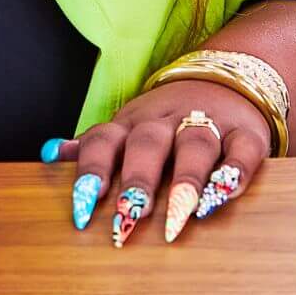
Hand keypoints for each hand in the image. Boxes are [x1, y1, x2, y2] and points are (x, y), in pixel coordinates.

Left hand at [43, 78, 271, 245]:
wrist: (226, 78)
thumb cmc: (166, 120)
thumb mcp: (127, 128)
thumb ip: (94, 147)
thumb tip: (49, 156)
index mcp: (131, 123)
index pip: (104, 141)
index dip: (91, 170)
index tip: (82, 206)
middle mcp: (166, 121)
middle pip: (148, 143)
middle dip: (137, 180)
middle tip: (128, 216)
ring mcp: (208, 124)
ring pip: (195, 145)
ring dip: (186, 180)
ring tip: (179, 216)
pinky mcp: (246, 134)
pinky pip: (242, 150)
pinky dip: (235, 172)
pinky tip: (225, 196)